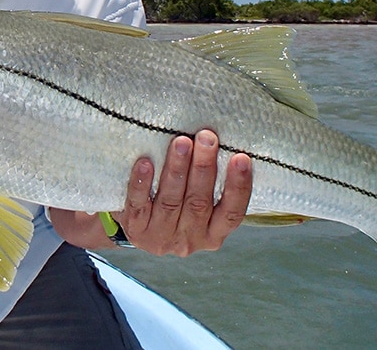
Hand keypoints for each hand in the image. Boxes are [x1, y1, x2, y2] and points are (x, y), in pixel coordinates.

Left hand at [112, 129, 251, 255]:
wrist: (135, 226)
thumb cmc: (176, 202)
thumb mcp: (199, 201)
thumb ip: (209, 182)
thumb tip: (218, 140)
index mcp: (214, 233)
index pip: (231, 213)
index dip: (238, 187)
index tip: (241, 158)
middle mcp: (191, 239)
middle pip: (199, 202)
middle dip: (204, 167)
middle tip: (206, 138)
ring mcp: (162, 236)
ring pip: (170, 201)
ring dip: (177, 170)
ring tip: (181, 142)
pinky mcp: (136, 230)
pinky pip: (138, 205)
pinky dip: (142, 183)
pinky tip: (145, 163)